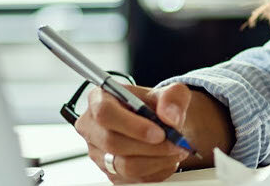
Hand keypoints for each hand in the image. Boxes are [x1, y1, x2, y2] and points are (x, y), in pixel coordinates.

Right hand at [73, 83, 193, 182]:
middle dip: (151, 146)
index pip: (105, 113)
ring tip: (177, 150)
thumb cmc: (160, 106)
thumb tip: (169, 116)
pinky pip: (132, 179)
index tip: (159, 132)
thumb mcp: (173, 92)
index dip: (132, 125)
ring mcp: (98, 153)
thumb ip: (174, 97)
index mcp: (100, 98)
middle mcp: (93, 127)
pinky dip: (156, 171)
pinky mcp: (110, 173)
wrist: (163, 125)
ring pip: (124, 165)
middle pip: (113, 143)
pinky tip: (167, 159)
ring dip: (157, 160)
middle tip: (176, 143)